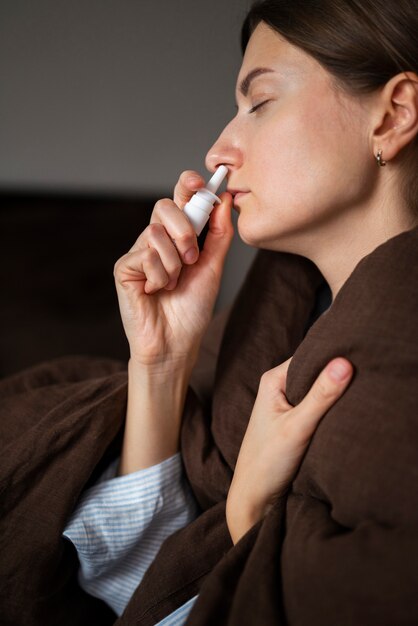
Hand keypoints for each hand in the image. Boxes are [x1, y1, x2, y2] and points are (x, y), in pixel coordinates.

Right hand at [114, 171, 233, 371]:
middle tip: (192, 257)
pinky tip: (155, 291)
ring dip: (174, 263)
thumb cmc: (192, 308)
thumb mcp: (212, 266)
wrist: (176, 343)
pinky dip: (159, 275)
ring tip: (172, 284)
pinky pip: (144, 255)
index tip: (201, 182)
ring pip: (155, 233)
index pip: (179, 199)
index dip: (187, 185)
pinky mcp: (124, 268)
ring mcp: (138, 253)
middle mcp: (155, 240)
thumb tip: (224, 197)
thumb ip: (218, 233)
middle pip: (163, 206)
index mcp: (177, 236)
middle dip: (183, 228)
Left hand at [226, 356, 353, 543]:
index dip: (333, 357)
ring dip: (333, 394)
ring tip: (358, 393)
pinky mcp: (294, 421)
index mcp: (273, 379)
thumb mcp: (298, 426)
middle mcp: (277, 387)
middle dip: (334, 376)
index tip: (359, 358)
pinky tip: (345, 411)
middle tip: (364, 377)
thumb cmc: (268, 460)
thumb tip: (344, 363)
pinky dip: (329, 408)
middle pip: (314, 372)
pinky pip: (316, 406)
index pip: (309, 356)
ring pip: (317, 391)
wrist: (255, 497)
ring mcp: (285, 404)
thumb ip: (321, 396)